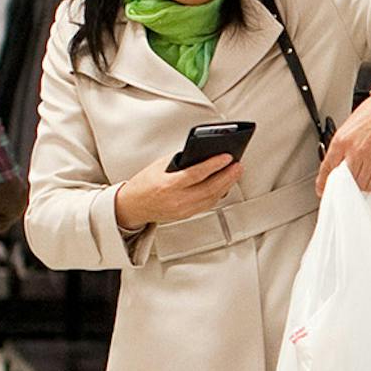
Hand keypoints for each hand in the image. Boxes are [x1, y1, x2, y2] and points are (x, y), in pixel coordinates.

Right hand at [113, 151, 243, 230]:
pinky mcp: (186, 215)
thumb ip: (180, 162)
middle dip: (227, 176)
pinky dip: (218, 194)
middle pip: (209, 188)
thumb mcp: (159, 167)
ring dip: (226, 185)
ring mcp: (182, 210)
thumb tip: (202, 155)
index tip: (227, 157)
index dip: (214, 165)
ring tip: (235, 173)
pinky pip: (207, 205)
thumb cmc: (144, 184)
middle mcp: (177, 200)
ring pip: (211, 198)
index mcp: (168, 185)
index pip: (197, 174)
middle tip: (238, 165)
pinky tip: (225, 185)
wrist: (132, 206)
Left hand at [317, 90, 370, 195]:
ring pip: (359, 184)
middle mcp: (354, 151)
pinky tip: (368, 178)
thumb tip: (335, 165)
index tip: (322, 189)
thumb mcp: (347, 127)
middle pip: (343, 180)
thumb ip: (340, 148)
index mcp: (341, 140)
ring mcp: (370, 158)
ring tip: (357, 177)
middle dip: (342, 184)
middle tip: (342, 184)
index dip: (323, 182)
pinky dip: (369, 185)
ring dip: (357, 185)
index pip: (327, 167)